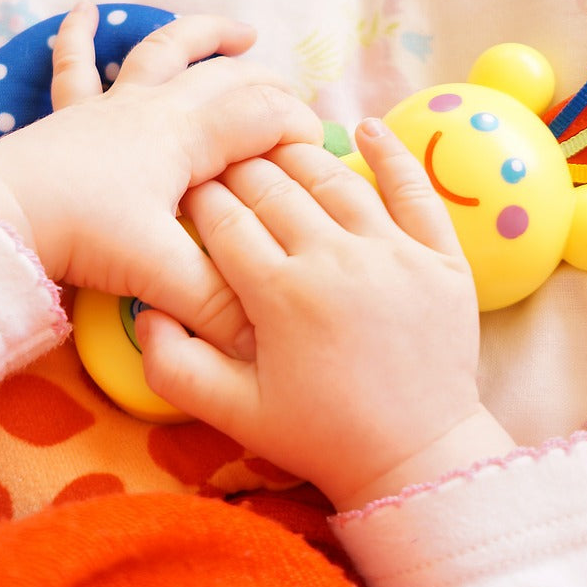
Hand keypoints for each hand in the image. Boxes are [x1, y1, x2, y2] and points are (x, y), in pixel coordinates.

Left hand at [0, 1, 323, 356]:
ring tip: (239, 32)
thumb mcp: (161, 274)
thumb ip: (218, 304)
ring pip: (164, 52)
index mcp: (187, 137)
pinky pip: (75, 67)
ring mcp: (110, 106)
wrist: (1, 219)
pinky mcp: (68, 117)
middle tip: (296, 109)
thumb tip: (266, 341)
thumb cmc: (84, 235)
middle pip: (227, 79)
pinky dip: (78, 37)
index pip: (264, 117)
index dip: (301, 131)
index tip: (320, 161)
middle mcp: (155, 108)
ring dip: (204, 37)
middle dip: (271, 88)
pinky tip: (83, 11)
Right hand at [135, 120, 513, 510]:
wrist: (416, 457)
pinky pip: (414, 189)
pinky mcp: (441, 257)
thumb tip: (146, 313)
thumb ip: (174, 368)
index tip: (184, 189)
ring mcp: (394, 253)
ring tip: (270, 145)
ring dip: (297, 154)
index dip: (197, 197)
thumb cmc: (320, 437)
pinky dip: (389, 154)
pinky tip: (364, 128)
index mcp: (280, 295)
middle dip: (237, 170)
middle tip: (219, 164)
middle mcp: (336, 260)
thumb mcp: (233, 414)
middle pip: (274, 189)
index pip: (224, 219)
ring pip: (334, 179)